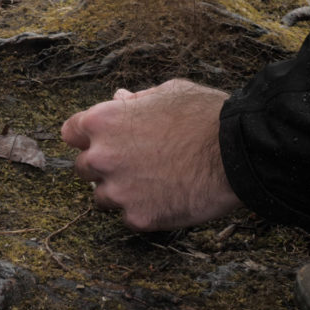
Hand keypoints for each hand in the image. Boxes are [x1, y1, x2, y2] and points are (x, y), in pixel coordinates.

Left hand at [61, 79, 242, 230]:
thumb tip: (120, 99)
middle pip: (82, 168)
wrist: (238, 152)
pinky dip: (144, 211)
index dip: (88, 136)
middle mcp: (102, 157)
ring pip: (102, 197)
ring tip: (153, 183)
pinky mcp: (139, 217)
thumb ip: (136, 100)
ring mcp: (119, 190)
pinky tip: (167, 198)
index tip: (102, 141)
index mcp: (103, 121)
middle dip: (103, 165)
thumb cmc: (205, 115)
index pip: (70, 132)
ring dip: (120, 191)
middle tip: (133, 164)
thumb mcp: (168, 93)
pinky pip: (129, 217)